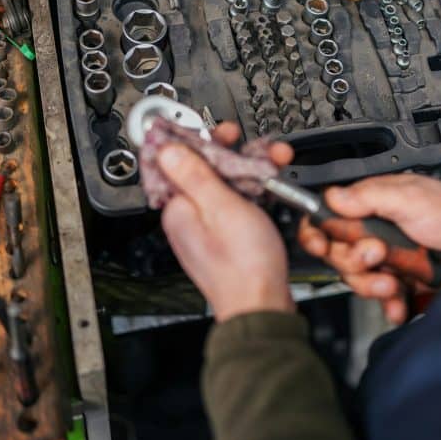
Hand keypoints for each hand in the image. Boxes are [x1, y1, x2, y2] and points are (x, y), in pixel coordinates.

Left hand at [159, 123, 295, 321]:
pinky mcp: (228, 238)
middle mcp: (190, 218)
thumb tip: (166, 149)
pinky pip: (238, 204)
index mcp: (179, 209)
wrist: (263, 308)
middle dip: (234, 154)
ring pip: (226, 186)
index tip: (222, 131)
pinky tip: (270, 187)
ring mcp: (209, 229)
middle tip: (255, 146)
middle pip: (207, 172)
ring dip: (250, 170)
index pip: (181, 162)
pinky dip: (254, 192)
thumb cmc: (244, 267)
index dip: (202, 141)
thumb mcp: (221, 208)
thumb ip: (194, 175)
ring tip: (274, 162)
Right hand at [298, 174, 440, 323]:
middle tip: (376, 252)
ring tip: (392, 280)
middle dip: (353, 260)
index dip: (317, 234)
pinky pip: (382, 302)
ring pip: (357, 280)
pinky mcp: (402, 286)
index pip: (328, 220)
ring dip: (370, 283)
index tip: (319, 244)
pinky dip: (390, 304)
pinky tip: (401, 299)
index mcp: (371, 207)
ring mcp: (388, 262)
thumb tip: (333, 197)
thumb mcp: (410, 196)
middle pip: (338, 255)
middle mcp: (375, 234)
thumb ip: (369, 196)